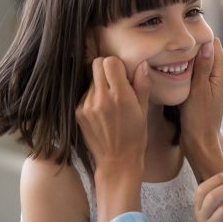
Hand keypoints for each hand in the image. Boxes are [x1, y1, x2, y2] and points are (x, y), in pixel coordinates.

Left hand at [75, 57, 150, 221]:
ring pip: (90, 78)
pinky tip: (102, 111)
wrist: (117, 162)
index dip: (117, 65)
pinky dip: (93, 96)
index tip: (123, 74)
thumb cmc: (135, 136)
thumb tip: (142, 64)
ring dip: (99, 83)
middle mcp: (101, 98)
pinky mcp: (78, 112)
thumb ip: (142, 85)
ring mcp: (87, 105)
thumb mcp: (144, 110)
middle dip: (106, 68)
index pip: (110, 61)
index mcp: (120, 96)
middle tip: (115, 82)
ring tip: (110, 101)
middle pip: (96, 64)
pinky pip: (85, 93)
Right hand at [180, 37, 222, 179]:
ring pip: (201, 61)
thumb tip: (207, 43)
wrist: (199, 143)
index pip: (213, 43)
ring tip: (173, 56)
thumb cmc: (198, 119)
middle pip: (208, 50)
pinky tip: (176, 70)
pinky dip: (188, 69)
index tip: (182, 37)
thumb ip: (203, 67)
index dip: (199, 38)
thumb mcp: (198, 90)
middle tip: (174, 45)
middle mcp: (220, 76)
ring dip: (189, 58)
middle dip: (193, 47)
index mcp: (222, 74)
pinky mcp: (205, 90)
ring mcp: (213, 83)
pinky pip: (197, 72)